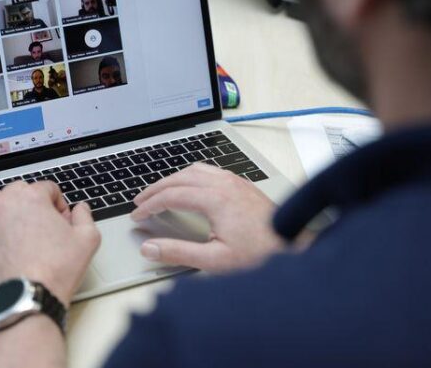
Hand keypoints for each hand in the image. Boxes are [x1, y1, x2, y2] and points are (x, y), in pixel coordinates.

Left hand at [0, 181, 100, 305]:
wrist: (26, 299)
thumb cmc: (54, 270)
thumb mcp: (88, 240)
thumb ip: (85, 216)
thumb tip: (80, 210)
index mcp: (31, 198)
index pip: (48, 187)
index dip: (60, 204)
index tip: (63, 221)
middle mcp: (5, 205)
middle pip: (21, 190)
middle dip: (34, 202)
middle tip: (46, 225)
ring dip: (12, 209)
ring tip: (24, 230)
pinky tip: (8, 241)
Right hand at [131, 163, 282, 272]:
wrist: (292, 247)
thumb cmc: (259, 254)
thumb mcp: (214, 260)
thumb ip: (178, 252)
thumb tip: (149, 248)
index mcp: (216, 198)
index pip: (171, 195)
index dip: (150, 205)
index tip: (138, 216)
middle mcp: (225, 184)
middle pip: (180, 177)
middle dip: (156, 188)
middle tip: (140, 201)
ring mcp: (235, 181)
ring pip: (195, 170)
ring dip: (173, 179)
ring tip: (159, 192)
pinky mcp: (242, 184)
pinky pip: (209, 171)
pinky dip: (190, 177)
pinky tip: (188, 187)